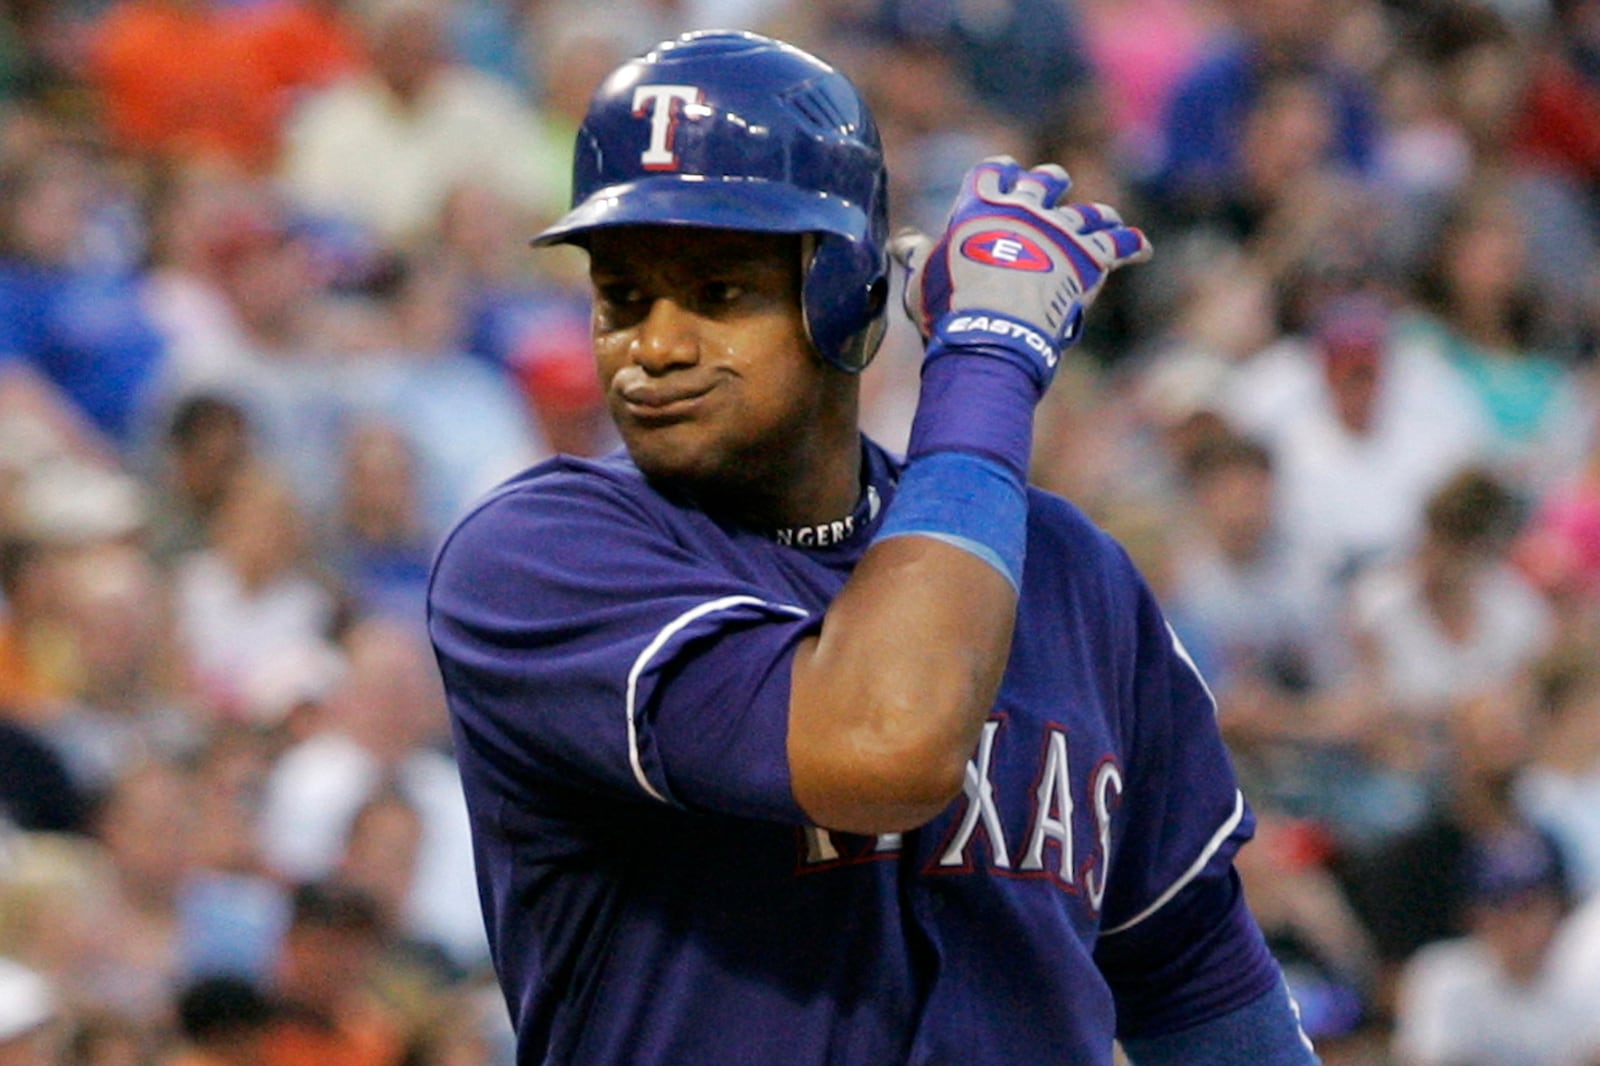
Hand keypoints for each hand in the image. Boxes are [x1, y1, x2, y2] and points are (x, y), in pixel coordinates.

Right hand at [890, 157, 1151, 391]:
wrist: (993, 332)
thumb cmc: (949, 308)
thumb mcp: (923, 280)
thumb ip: (918, 255)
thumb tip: (905, 242)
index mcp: (981, 207)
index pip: (990, 172)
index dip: (999, 170)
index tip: (1005, 168)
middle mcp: (1025, 210)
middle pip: (1044, 183)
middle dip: (1049, 181)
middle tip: (1055, 181)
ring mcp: (1061, 232)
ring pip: (1087, 213)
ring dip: (1096, 214)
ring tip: (1104, 215)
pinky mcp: (1090, 259)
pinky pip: (1118, 245)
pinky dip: (1132, 245)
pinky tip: (1143, 247)